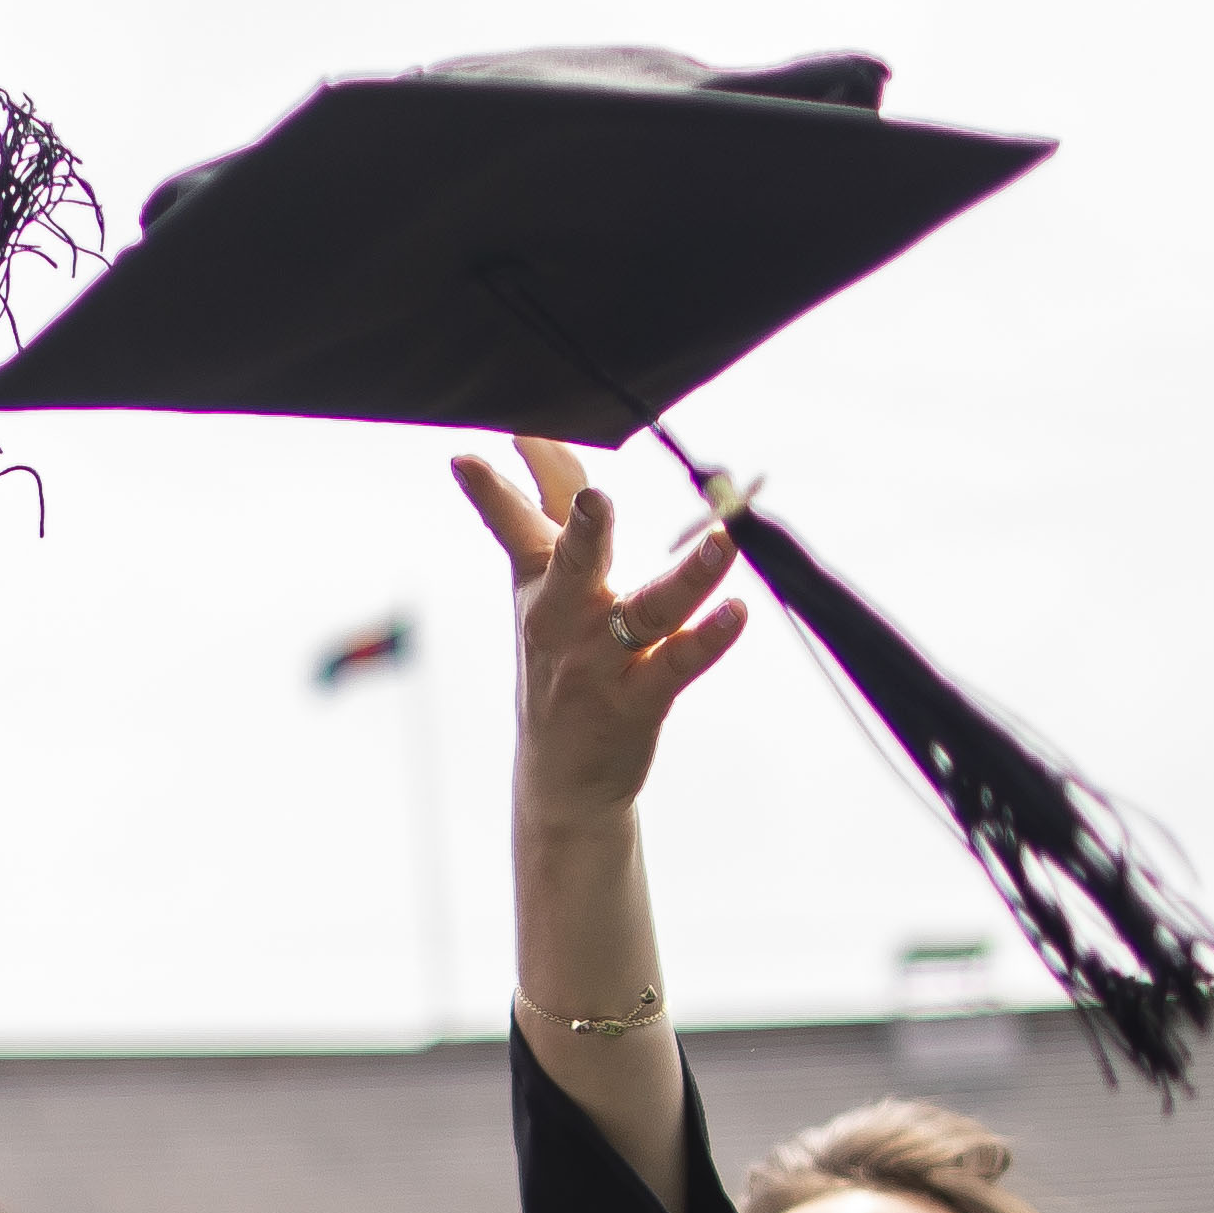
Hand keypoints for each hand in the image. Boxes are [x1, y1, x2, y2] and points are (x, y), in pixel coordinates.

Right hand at [452, 437, 749, 831]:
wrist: (560, 776)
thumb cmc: (558, 661)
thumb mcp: (542, 586)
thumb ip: (549, 509)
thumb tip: (538, 436)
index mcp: (538, 585)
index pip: (517, 524)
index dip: (494, 489)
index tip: (476, 453)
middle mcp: (563, 621)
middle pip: (573, 566)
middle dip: (585, 532)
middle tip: (597, 501)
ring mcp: (599, 663)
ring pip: (644, 613)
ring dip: (685, 579)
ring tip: (721, 542)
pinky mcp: (637, 702)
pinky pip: (677, 665)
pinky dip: (708, 640)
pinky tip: (737, 612)